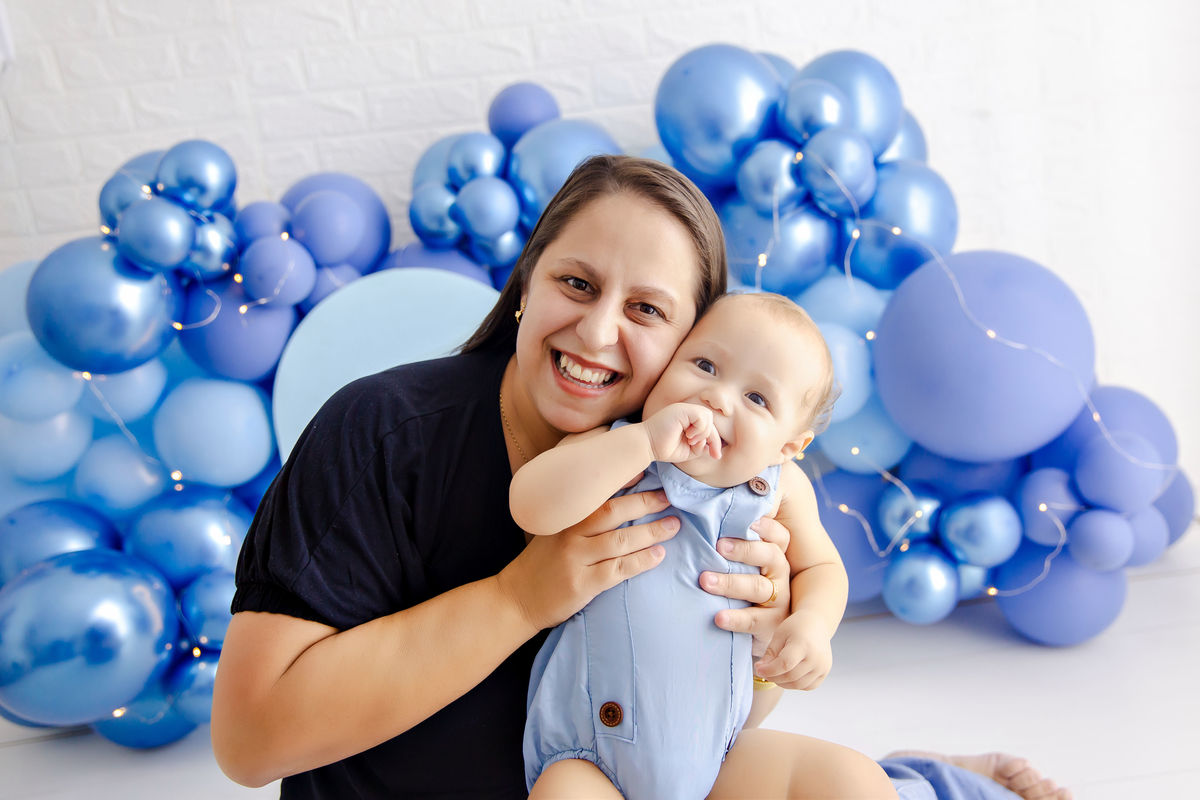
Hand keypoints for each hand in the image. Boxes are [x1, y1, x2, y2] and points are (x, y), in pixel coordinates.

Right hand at [498, 489, 679, 630]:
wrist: (516, 599)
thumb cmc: (540, 564)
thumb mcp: (552, 533)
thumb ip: (578, 519)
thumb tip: (616, 502)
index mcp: (564, 518)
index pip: (597, 493)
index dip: (623, 480)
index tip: (646, 469)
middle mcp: (569, 534)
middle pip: (613, 512)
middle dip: (644, 502)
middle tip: (668, 497)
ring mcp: (575, 559)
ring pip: (621, 540)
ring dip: (652, 532)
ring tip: (673, 525)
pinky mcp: (582, 583)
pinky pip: (619, 569)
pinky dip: (642, 561)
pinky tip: (659, 555)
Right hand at [643, 402, 721, 463]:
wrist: (647, 445)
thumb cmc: (664, 448)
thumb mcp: (689, 450)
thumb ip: (701, 446)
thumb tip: (712, 445)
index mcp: (688, 420)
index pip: (709, 427)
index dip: (715, 441)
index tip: (716, 456)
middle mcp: (687, 412)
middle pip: (711, 422)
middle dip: (714, 439)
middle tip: (712, 454)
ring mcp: (684, 409)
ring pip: (708, 417)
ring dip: (704, 433)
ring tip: (691, 441)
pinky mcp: (681, 409)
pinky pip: (701, 416)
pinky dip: (699, 428)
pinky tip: (688, 436)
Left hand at [699, 515, 790, 657]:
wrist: (747, 627)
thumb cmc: (736, 581)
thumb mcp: (736, 560)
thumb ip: (727, 538)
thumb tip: (703, 507)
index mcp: (773, 553)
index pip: (778, 536)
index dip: (766, 527)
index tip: (747, 521)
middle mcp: (780, 574)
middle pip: (770, 556)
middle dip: (745, 550)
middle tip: (719, 546)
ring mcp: (778, 600)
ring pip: (759, 587)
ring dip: (731, 583)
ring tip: (705, 581)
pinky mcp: (771, 625)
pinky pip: (755, 620)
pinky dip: (736, 618)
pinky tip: (718, 616)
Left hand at [753, 609, 832, 690]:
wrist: (816, 624)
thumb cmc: (795, 627)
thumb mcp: (779, 635)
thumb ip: (770, 653)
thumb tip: (760, 670)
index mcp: (803, 644)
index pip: (785, 664)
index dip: (769, 670)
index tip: (758, 669)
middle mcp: (816, 657)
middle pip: (791, 676)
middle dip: (773, 677)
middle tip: (763, 672)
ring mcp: (822, 666)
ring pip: (798, 684)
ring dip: (782, 683)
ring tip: (774, 674)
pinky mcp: (824, 672)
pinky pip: (807, 686)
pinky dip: (795, 685)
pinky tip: (787, 676)